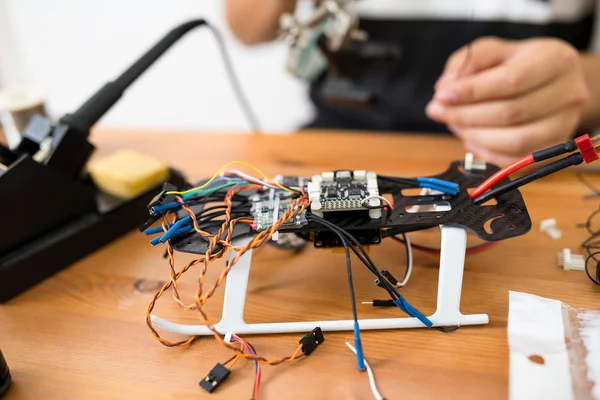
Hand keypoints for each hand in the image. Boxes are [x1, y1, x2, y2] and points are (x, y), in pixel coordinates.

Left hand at [426, 37, 589, 164]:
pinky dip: (487, 153)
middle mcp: (568, 92)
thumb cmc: (519, 64)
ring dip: (475, 136)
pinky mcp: (552, 147)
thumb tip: (445, 88)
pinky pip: (517, 160)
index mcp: (555, 60)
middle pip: (511, 112)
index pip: (511, 80)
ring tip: (454, 125)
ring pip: (516, 140)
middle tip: (439, 112)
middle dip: (466, 115)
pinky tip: (471, 139)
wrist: (552, 82)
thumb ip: (468, 62)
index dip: (472, 92)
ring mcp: (564, 124)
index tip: (442, 96)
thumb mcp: (493, 50)